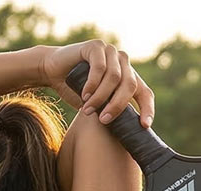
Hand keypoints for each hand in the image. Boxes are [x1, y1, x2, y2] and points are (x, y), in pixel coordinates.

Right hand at [39, 40, 154, 127]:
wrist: (53, 71)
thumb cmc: (75, 90)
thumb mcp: (95, 105)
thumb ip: (108, 112)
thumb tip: (121, 133)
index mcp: (127, 76)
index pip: (144, 92)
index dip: (147, 109)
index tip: (144, 126)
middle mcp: (122, 62)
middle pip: (130, 85)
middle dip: (118, 105)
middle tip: (104, 120)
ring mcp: (110, 52)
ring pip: (114, 78)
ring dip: (101, 97)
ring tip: (88, 110)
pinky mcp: (96, 47)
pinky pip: (99, 68)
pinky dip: (92, 85)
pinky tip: (84, 96)